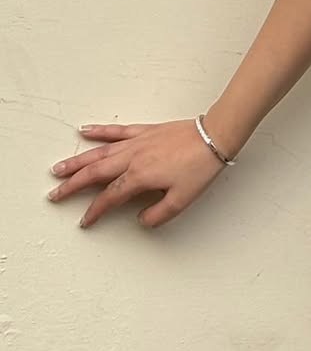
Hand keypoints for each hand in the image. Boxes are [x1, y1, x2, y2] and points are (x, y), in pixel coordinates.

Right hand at [47, 119, 228, 228]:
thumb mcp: (182, 200)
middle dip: (72, 185)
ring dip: (78, 161)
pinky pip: (117, 131)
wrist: (215, 136)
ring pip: (100, 152)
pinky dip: (100, 131)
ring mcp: (137, 142)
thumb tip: (141, 220)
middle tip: (55, 193)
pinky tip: (85, 130)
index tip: (85, 221)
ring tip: (59, 168)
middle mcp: (133, 157)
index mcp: (140, 176)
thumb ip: (158, 214)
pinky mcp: (145, 131)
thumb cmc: (200, 166)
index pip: (109, 197)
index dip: (95, 211)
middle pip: (95, 173)